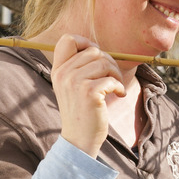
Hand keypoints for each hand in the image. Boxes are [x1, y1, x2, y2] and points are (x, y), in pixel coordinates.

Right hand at [51, 34, 125, 157]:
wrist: (79, 138)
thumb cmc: (82, 110)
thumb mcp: (73, 86)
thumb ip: (79, 66)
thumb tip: (98, 48)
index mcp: (58, 70)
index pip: (68, 39)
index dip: (86, 42)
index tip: (98, 58)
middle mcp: (63, 74)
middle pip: (94, 50)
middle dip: (109, 62)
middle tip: (113, 77)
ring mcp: (74, 83)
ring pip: (104, 63)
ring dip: (116, 74)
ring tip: (116, 86)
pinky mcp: (89, 93)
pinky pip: (111, 79)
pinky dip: (120, 87)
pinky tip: (119, 95)